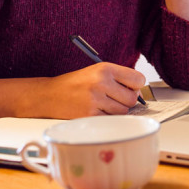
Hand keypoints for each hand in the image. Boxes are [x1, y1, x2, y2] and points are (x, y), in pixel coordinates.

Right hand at [0, 64, 145, 123]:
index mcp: (105, 68)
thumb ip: (118, 78)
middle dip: (127, 100)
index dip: (136, 85)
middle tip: (114, 98)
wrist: (49, 95)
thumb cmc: (76, 83)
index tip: (131, 87)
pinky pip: (111, 120)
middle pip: (133, 98)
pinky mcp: (90, 115)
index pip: (138, 79)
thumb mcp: (96, 71)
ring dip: (117, 111)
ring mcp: (95, 100)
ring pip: (123, 111)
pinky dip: (107, 118)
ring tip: (102, 104)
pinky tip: (95, 111)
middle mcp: (101, 82)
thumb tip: (140, 92)